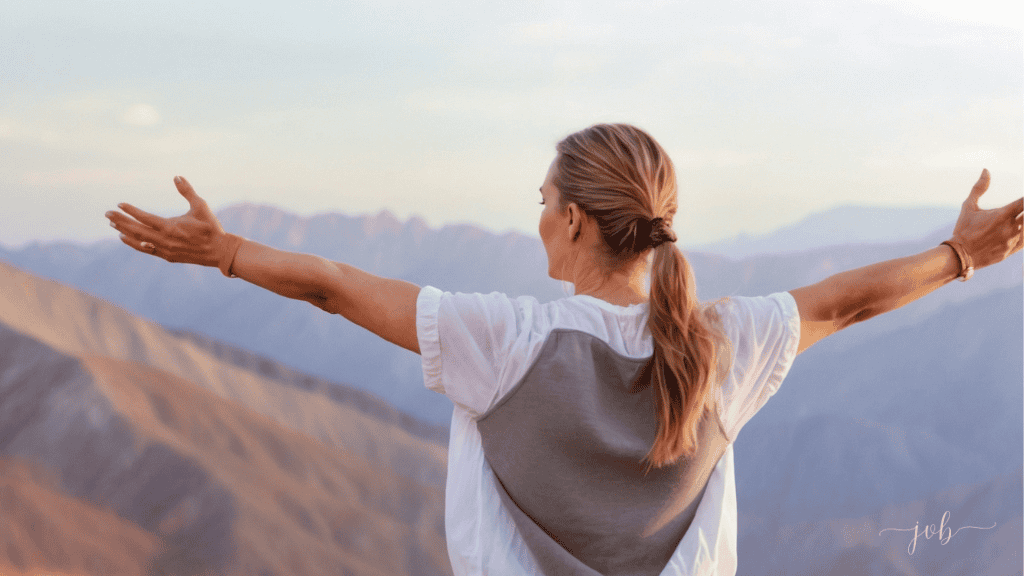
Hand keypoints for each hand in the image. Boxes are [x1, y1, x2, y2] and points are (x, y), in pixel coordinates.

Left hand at [106, 176, 227, 267]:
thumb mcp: (201, 206)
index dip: (131, 211)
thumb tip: (176, 176)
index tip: (119, 205)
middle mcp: (165, 240)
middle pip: (136, 230)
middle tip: (107, 214)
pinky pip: (145, 250)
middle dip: (120, 221)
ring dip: (124, 232)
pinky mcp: (167, 256)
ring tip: (113, 225)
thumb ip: (187, 191)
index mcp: (172, 227)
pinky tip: (125, 238)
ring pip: (139, 241)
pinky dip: (133, 243)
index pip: (145, 218)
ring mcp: (165, 250)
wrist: (219, 251)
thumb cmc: (211, 227)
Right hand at [949, 169, 1023, 270]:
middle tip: (1020, 209)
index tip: (1021, 201)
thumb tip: (986, 170)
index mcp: (1002, 214)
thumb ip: (979, 188)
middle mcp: (1011, 227)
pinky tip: (1020, 229)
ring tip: (1019, 219)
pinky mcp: (1011, 251)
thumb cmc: (963, 229)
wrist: (959, 255)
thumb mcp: (968, 206)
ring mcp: (1012, 240)